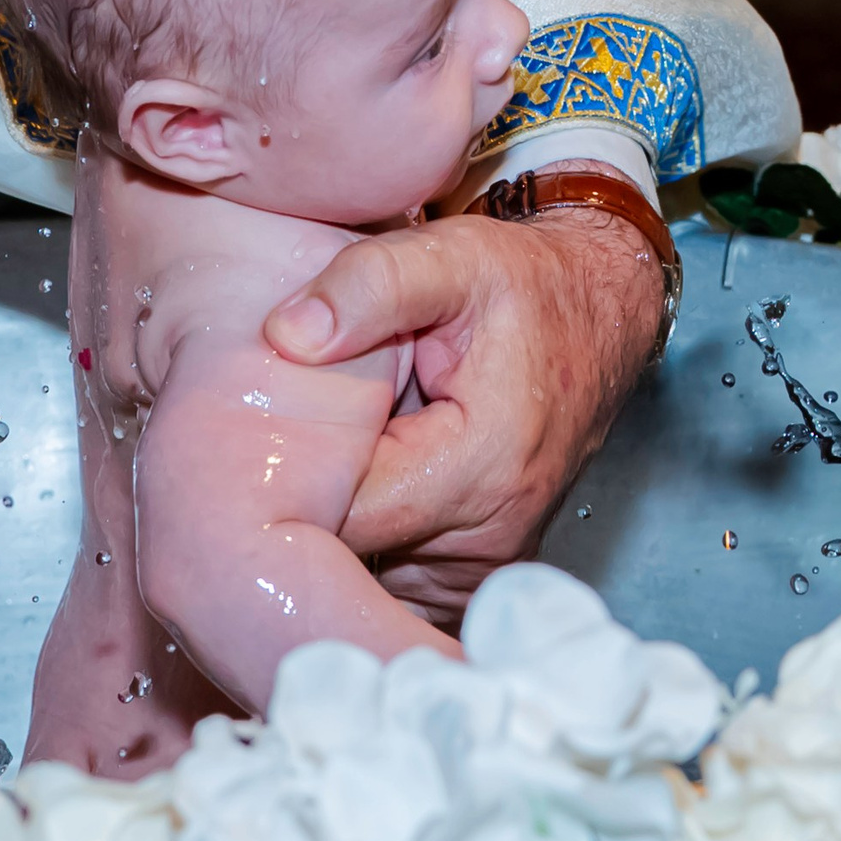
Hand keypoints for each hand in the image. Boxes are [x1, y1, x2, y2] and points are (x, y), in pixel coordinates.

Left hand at [259, 208, 661, 629]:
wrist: (597, 317)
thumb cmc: (521, 288)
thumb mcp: (450, 257)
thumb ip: (369, 285)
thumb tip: (287, 335)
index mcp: (481, 470)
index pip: (343, 516)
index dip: (282, 484)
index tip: (243, 444)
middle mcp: (489, 538)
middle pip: (347, 558)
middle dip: (299, 509)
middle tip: (259, 451)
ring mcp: (484, 569)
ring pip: (364, 577)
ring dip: (331, 528)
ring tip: (314, 461)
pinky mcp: (475, 578)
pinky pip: (392, 583)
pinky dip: (361, 544)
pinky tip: (348, 487)